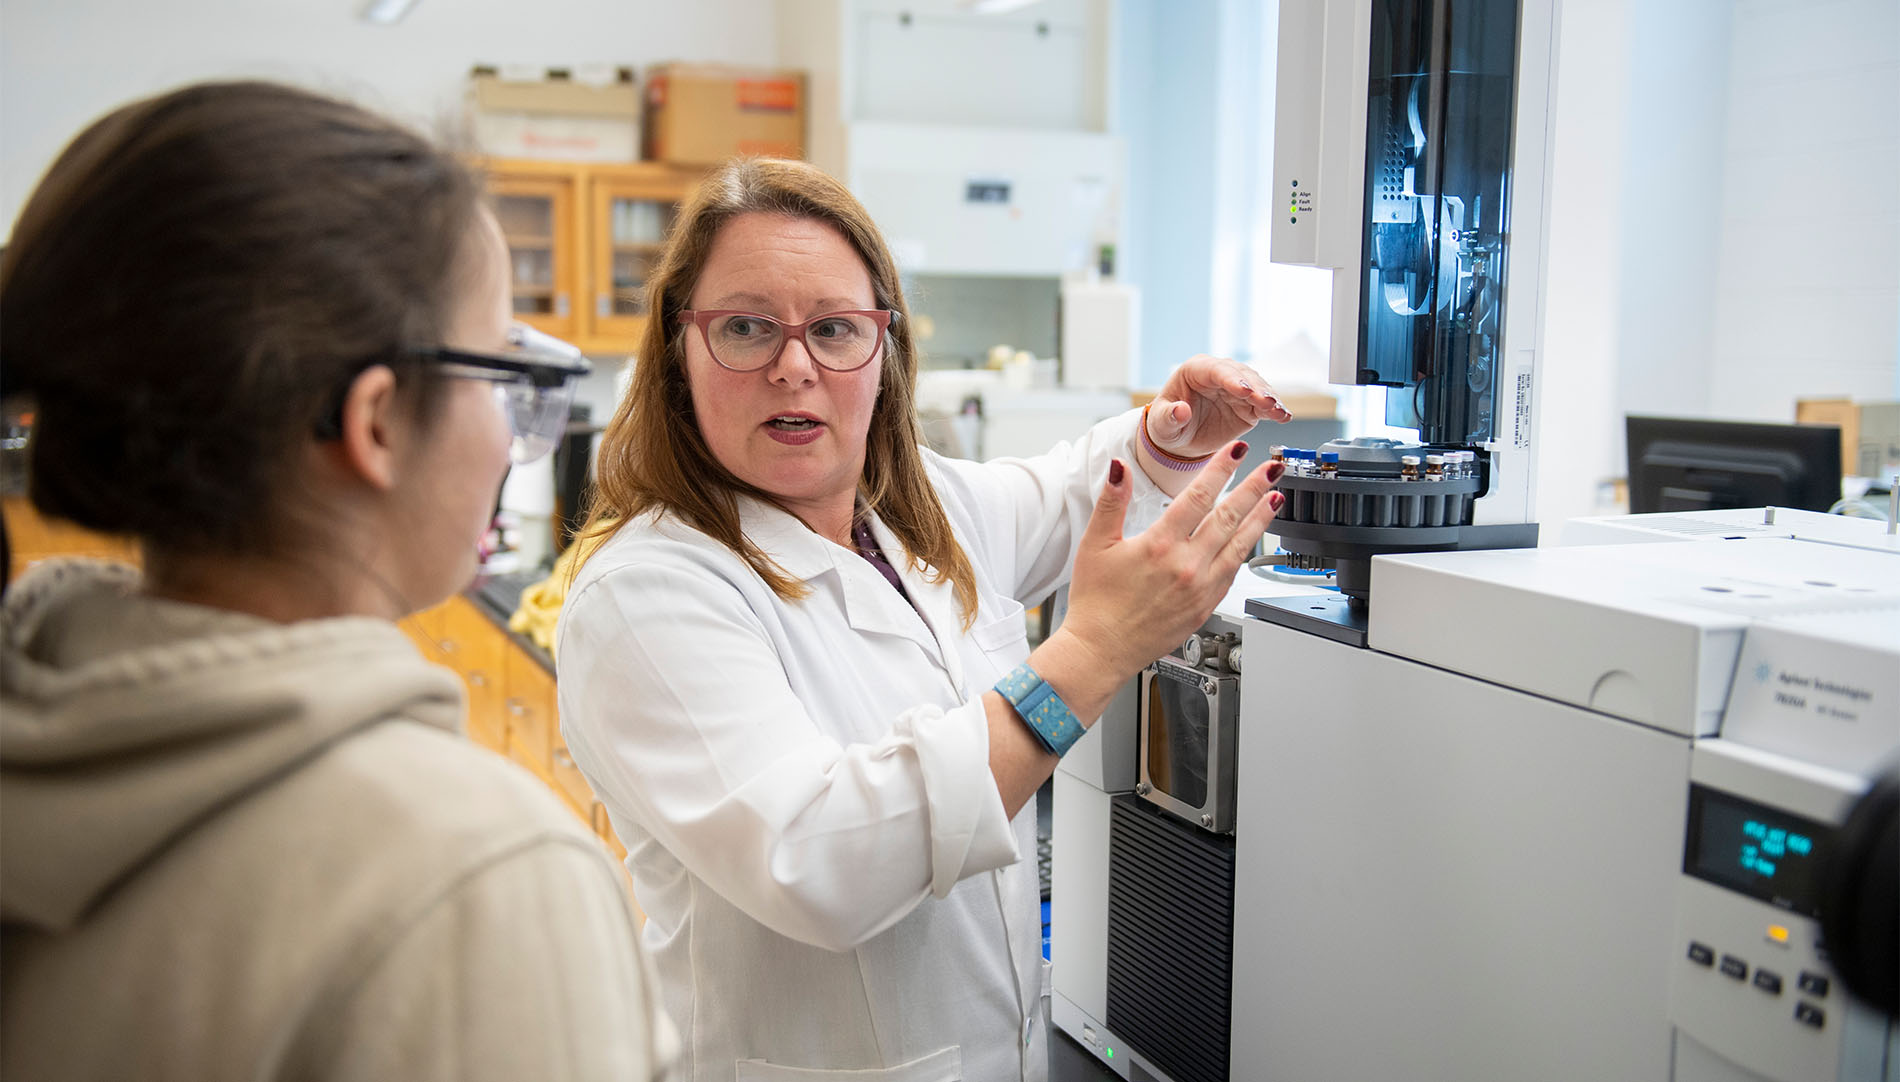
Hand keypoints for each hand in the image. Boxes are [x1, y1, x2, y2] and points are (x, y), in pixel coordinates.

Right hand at [1056, 444, 1286, 679]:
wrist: (1101, 649)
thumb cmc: (1096, 602)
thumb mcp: (1095, 545)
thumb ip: (1111, 502)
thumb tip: (1119, 468)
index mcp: (1159, 545)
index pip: (1198, 496)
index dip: (1221, 470)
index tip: (1237, 452)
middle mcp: (1186, 566)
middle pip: (1229, 517)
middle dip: (1254, 488)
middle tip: (1272, 468)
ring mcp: (1200, 588)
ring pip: (1239, 545)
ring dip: (1260, 519)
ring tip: (1276, 498)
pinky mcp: (1205, 607)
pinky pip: (1233, 573)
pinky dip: (1246, 551)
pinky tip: (1253, 539)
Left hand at [1146, 354, 1291, 460]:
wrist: (1181, 438)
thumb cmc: (1167, 425)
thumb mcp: (1161, 424)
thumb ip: (1169, 416)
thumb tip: (1181, 411)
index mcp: (1196, 370)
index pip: (1216, 370)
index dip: (1231, 379)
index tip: (1243, 390)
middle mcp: (1220, 374)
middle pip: (1242, 376)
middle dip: (1255, 388)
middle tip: (1266, 402)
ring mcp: (1236, 388)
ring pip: (1257, 388)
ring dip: (1269, 399)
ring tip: (1278, 412)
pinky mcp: (1248, 405)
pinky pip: (1263, 405)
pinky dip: (1275, 410)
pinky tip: (1283, 417)